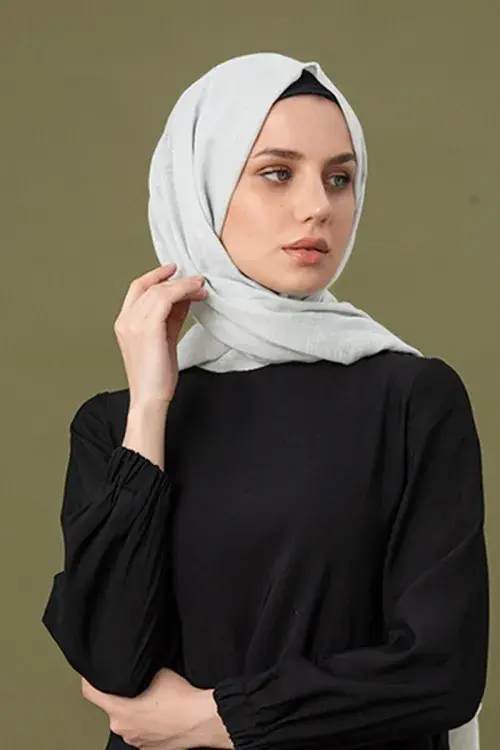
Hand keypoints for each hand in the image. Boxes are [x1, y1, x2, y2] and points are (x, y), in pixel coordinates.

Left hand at [81, 668, 232, 749]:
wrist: (204, 718)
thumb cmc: (183, 697)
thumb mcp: (157, 671)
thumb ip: (139, 670)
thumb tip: (136, 664)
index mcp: (120, 710)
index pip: (90, 693)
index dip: (89, 680)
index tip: (91, 674)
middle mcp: (123, 729)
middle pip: (113, 707)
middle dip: (123, 696)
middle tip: (139, 686)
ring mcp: (136, 742)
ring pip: (129, 721)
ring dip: (137, 712)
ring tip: (157, 701)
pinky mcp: (150, 748)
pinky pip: (142, 732)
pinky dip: (148, 724)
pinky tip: (163, 714)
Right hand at [114, 263, 206, 408]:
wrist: (150, 398)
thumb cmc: (156, 375)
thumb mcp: (164, 340)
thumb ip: (171, 317)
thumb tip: (185, 298)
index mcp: (124, 322)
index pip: (138, 288)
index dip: (156, 275)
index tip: (174, 269)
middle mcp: (126, 320)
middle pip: (152, 287)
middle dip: (177, 281)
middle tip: (198, 281)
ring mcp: (134, 323)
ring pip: (161, 291)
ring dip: (184, 285)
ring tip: (201, 288)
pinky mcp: (148, 328)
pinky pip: (166, 299)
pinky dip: (183, 292)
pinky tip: (196, 294)